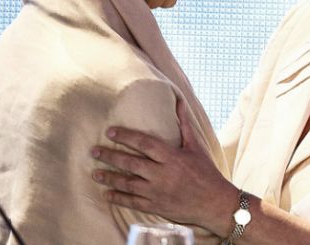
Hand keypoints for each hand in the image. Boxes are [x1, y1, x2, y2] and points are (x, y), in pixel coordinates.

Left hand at [91, 99, 235, 230]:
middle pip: (130, 163)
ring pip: (128, 184)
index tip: (110, 132)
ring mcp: (158, 192)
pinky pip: (133, 202)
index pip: (144, 143)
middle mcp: (162, 174)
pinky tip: (107, 195)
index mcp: (172, 157)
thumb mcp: (196, 147)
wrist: (215, 203)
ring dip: (109, 178)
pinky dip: (118, 198)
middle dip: (110, 156)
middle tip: (93, 151)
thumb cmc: (207, 172)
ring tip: (95, 173)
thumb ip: (184, 125)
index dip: (126, 136)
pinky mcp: (156, 207)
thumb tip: (179, 101)